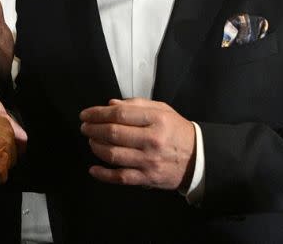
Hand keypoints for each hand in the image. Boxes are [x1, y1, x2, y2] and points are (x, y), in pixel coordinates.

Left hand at [80, 98, 195, 190]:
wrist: (198, 158)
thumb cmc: (177, 131)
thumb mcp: (162, 110)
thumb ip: (136, 104)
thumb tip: (110, 104)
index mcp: (157, 119)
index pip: (120, 114)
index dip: (98, 113)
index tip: (86, 114)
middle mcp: (152, 140)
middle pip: (113, 133)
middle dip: (93, 129)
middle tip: (85, 127)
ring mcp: (149, 160)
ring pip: (113, 154)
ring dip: (96, 147)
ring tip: (91, 140)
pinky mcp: (148, 177)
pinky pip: (120, 177)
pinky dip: (103, 174)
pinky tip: (93, 169)